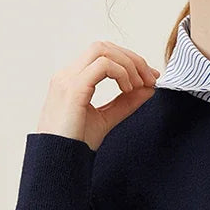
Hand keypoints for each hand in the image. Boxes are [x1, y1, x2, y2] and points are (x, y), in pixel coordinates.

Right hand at [37, 40, 161, 152]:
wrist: (59, 163)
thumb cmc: (76, 143)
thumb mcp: (107, 118)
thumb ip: (126, 102)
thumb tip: (149, 87)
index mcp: (72, 79)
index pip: (102, 54)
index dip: (129, 60)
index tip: (149, 77)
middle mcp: (67, 75)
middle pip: (104, 47)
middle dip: (132, 58)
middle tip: (150, 78)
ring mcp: (68, 80)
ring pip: (103, 51)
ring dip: (128, 64)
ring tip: (139, 85)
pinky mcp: (73, 89)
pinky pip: (103, 66)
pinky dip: (121, 73)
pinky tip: (127, 89)